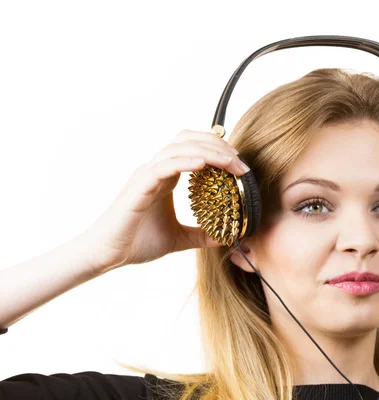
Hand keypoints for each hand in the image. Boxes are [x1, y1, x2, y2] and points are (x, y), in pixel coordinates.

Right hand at [80, 130, 249, 274]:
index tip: (240, 164)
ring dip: (208, 151)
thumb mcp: (178, 239)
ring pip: (178, 148)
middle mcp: (156, 170)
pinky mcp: (139, 186)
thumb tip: (226, 237)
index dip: (217, 149)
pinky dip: (185, 161)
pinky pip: (164, 166)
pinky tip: (203, 164)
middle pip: (188, 140)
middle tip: (240, 160)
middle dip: (217, 145)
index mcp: (165, 177)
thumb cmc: (135, 243)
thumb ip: (201, 235)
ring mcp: (146, 175)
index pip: (193, 149)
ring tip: (231, 161)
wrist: (107, 255)